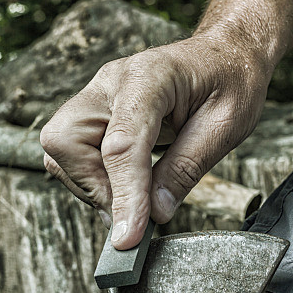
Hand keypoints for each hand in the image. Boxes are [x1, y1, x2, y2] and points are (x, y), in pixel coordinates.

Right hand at [40, 35, 270, 248]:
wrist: (225, 54)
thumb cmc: (230, 81)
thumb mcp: (226, 127)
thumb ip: (186, 169)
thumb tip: (154, 212)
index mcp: (150, 77)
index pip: (121, 144)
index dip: (123, 196)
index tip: (128, 238)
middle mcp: (111, 82)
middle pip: (66, 141)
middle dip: (94, 187)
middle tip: (133, 214)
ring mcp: (98, 94)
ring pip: (61, 150)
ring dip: (92, 186)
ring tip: (135, 199)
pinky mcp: (95, 110)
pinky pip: (72, 151)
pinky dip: (94, 178)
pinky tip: (127, 185)